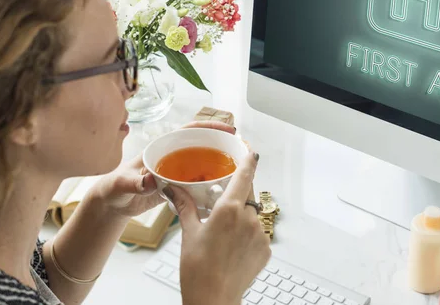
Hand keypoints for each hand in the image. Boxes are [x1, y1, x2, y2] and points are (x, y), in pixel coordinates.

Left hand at [91, 120, 236, 217]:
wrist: (112, 204)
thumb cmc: (114, 188)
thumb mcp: (122, 184)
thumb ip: (135, 182)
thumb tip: (149, 180)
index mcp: (161, 148)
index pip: (189, 131)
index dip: (209, 127)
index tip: (227, 129)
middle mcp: (172, 156)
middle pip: (201, 145)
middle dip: (221, 144)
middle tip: (240, 150)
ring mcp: (176, 172)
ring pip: (202, 164)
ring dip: (218, 165)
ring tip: (237, 169)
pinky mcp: (178, 187)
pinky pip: (198, 182)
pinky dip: (211, 184)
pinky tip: (222, 190)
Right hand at [163, 152, 270, 304]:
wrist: (213, 299)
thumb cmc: (198, 269)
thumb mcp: (189, 232)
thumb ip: (185, 206)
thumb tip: (173, 189)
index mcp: (229, 209)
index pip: (245, 175)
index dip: (248, 160)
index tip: (250, 150)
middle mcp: (248, 218)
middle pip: (249, 193)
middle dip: (238, 193)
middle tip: (224, 203)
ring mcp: (260, 234)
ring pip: (253, 214)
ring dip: (242, 216)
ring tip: (224, 234)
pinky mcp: (266, 249)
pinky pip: (258, 232)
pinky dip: (247, 234)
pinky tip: (232, 247)